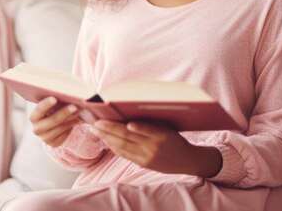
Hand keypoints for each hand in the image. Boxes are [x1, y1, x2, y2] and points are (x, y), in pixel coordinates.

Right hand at [30, 96, 81, 147]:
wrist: (52, 126)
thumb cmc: (52, 110)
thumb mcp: (50, 105)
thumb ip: (55, 100)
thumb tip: (66, 95)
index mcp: (34, 117)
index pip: (39, 110)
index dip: (46, 104)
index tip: (55, 98)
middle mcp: (37, 129)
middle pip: (53, 120)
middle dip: (64, 112)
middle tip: (74, 106)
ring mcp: (45, 138)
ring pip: (61, 127)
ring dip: (72, 118)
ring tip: (79, 111)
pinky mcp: (54, 144)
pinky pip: (65, 134)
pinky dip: (71, 126)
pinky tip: (77, 120)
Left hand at [90, 120, 221, 176]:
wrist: (187, 160)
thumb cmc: (175, 139)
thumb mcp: (167, 128)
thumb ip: (149, 124)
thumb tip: (127, 117)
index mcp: (161, 135)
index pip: (138, 129)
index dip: (123, 125)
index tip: (108, 119)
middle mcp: (153, 147)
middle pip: (127, 138)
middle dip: (108, 130)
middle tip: (95, 123)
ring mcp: (147, 157)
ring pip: (123, 147)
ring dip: (107, 139)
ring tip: (96, 131)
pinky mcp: (144, 164)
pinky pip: (125, 155)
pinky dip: (114, 147)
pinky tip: (106, 141)